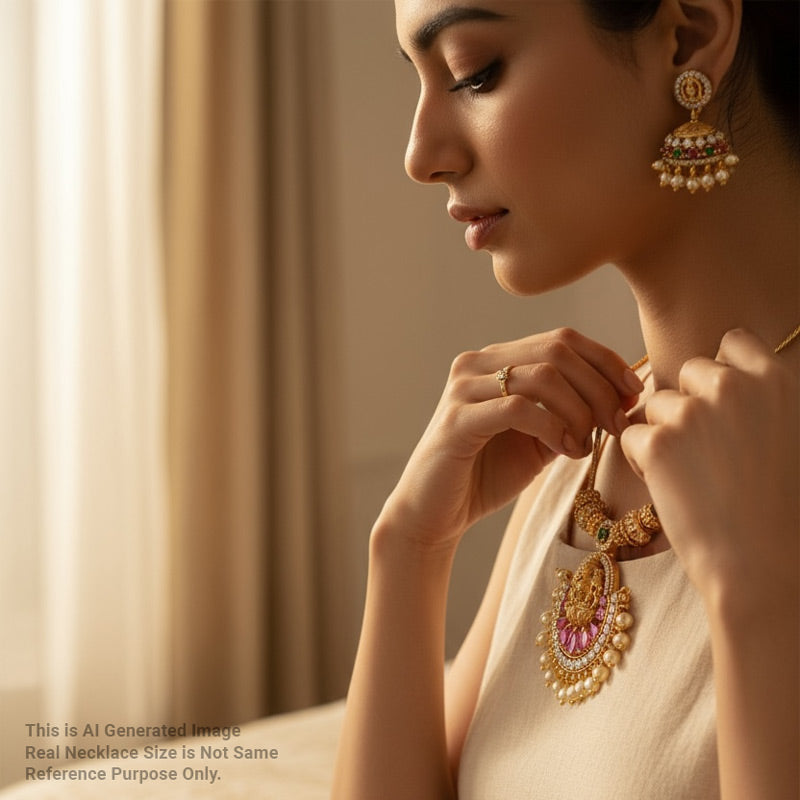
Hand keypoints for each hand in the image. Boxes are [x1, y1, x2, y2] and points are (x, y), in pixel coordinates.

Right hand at [379, 328, 642, 549]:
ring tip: (586, 443)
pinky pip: (518, 408)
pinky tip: (566, 450)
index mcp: (496, 360)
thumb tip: (621, 396)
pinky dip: (553, 427)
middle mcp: (476, 363)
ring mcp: (464, 389)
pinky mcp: (457, 420)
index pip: (562, 338)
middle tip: (618, 423)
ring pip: (542, 375)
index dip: (606, 360)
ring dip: (580, 409)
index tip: (634, 395)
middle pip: (557, 349)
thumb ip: (568, 413)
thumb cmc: (486, 476)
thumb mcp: (539, 439)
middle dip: (600, 386)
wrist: (434, 514)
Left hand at [620, 328, 798, 610]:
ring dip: (662, 432)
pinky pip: (631, 435)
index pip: (733, 342)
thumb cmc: (781, 508)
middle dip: (688, 403)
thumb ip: (763, 399)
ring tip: (691, 474)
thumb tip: (731, 379)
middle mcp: (732, 386)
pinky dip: (640, 460)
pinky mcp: (657, 442)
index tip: (720, 402)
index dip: (720, 371)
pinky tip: (669, 486)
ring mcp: (692, 412)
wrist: (761, 563)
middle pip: (688, 372)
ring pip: (656, 405)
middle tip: (705, 449)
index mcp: (774, 380)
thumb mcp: (791, 435)